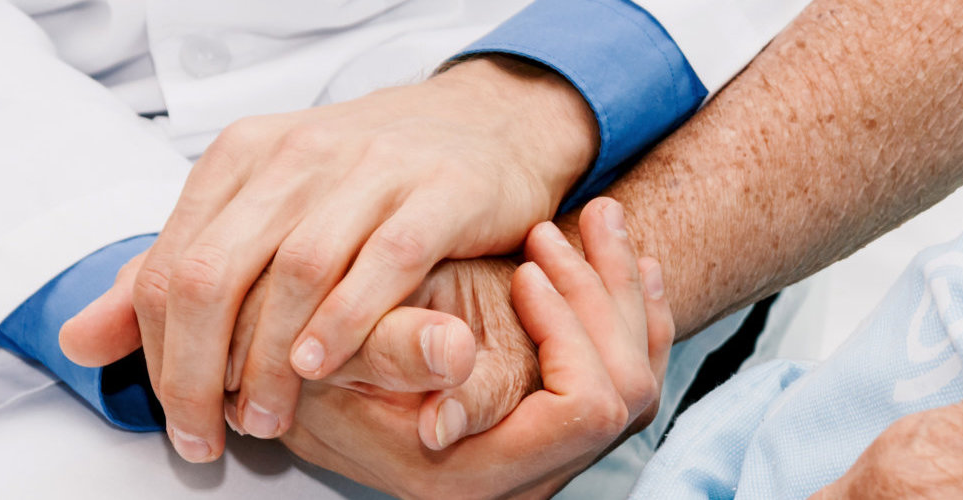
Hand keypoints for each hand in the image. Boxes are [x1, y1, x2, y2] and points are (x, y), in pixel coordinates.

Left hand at [59, 56, 598, 461]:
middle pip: (214, 273)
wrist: (486, 124)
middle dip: (199, 371)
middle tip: (213, 433)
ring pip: (293, 273)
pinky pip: (383, 262)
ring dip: (270, 362)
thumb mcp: (261, 209)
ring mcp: (370, 170)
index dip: (160, 357)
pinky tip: (322, 366)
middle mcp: (297, 156)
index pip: (169, 267)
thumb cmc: (368, 178)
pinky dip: (344, 320)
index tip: (181, 419)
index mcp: (242, 157)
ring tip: (269, 417)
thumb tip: (81, 340)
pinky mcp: (438, 192)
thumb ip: (175, 273)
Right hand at [282, 200, 672, 497]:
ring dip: (624, 291)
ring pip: (638, 380)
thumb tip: (452, 355)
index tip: (526, 273)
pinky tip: (624, 258)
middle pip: (624, 392)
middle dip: (602, 298)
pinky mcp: (561, 431)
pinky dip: (637, 311)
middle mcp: (521, 481)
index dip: (567, 331)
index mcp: (471, 472)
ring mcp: (548, 460)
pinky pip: (633, 376)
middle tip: (558, 229)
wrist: (324, 364)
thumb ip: (397, 353)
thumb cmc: (332, 347)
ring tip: (598, 216)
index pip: (583, 408)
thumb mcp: (352, 342)